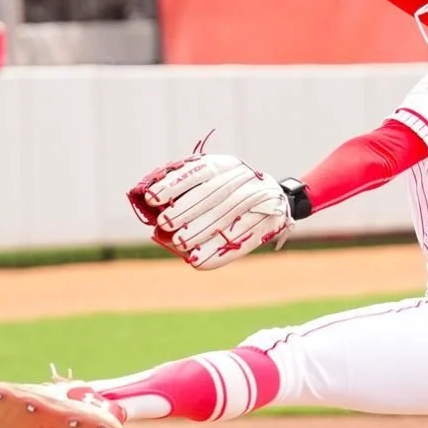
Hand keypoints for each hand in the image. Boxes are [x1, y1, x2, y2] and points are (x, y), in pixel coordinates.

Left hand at [129, 152, 292, 270]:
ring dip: (201, 232)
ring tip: (179, 244)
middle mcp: (244, 178)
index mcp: (226, 165)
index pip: (199, 171)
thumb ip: (185, 191)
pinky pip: (241, 239)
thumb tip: (154, 213)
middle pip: (213, 194)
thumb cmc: (230, 194)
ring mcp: (260, 200)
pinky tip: (199, 262)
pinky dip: (219, 253)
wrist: (276, 201)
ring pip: (227, 215)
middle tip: (164, 224)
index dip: (174, 184)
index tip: (151, 198)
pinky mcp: (268, 223)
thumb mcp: (212, 182)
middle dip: (186, 209)